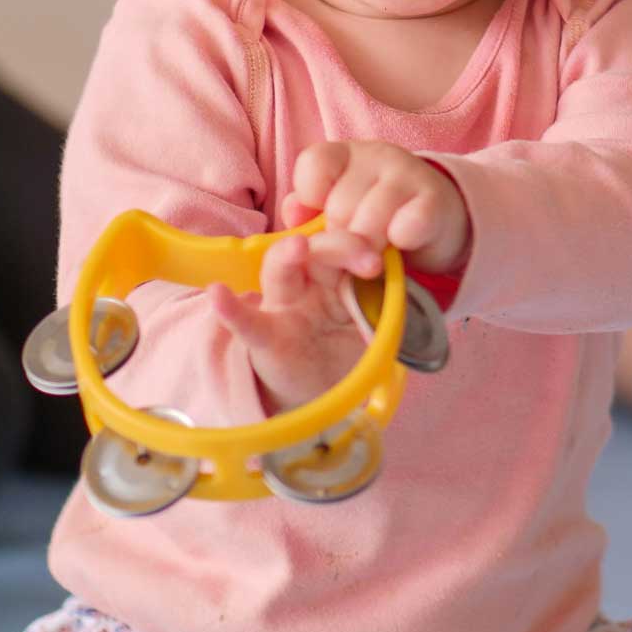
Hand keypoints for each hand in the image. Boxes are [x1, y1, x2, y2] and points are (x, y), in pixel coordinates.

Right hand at [207, 231, 377, 412]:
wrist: (322, 395)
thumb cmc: (347, 348)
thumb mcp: (375, 325)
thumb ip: (388, 307)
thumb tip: (413, 295)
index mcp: (338, 273)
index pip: (346, 240)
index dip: (365, 236)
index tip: (391, 243)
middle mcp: (309, 282)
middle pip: (317, 249)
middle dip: (342, 245)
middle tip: (370, 261)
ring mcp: (284, 306)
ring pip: (280, 271)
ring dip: (287, 255)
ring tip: (296, 247)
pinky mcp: (265, 337)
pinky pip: (247, 322)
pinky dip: (231, 310)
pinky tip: (218, 295)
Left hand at [281, 140, 470, 273]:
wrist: (441, 220)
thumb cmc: (377, 217)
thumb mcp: (338, 210)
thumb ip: (307, 212)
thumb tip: (292, 215)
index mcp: (345, 154)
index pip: (313, 164)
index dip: (311, 199)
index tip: (324, 217)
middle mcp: (376, 154)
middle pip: (338, 206)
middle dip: (341, 240)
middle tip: (354, 248)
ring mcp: (408, 173)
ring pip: (369, 222)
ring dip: (370, 250)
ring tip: (377, 254)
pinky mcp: (435, 200)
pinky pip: (406, 227)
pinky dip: (399, 242)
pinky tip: (401, 243)